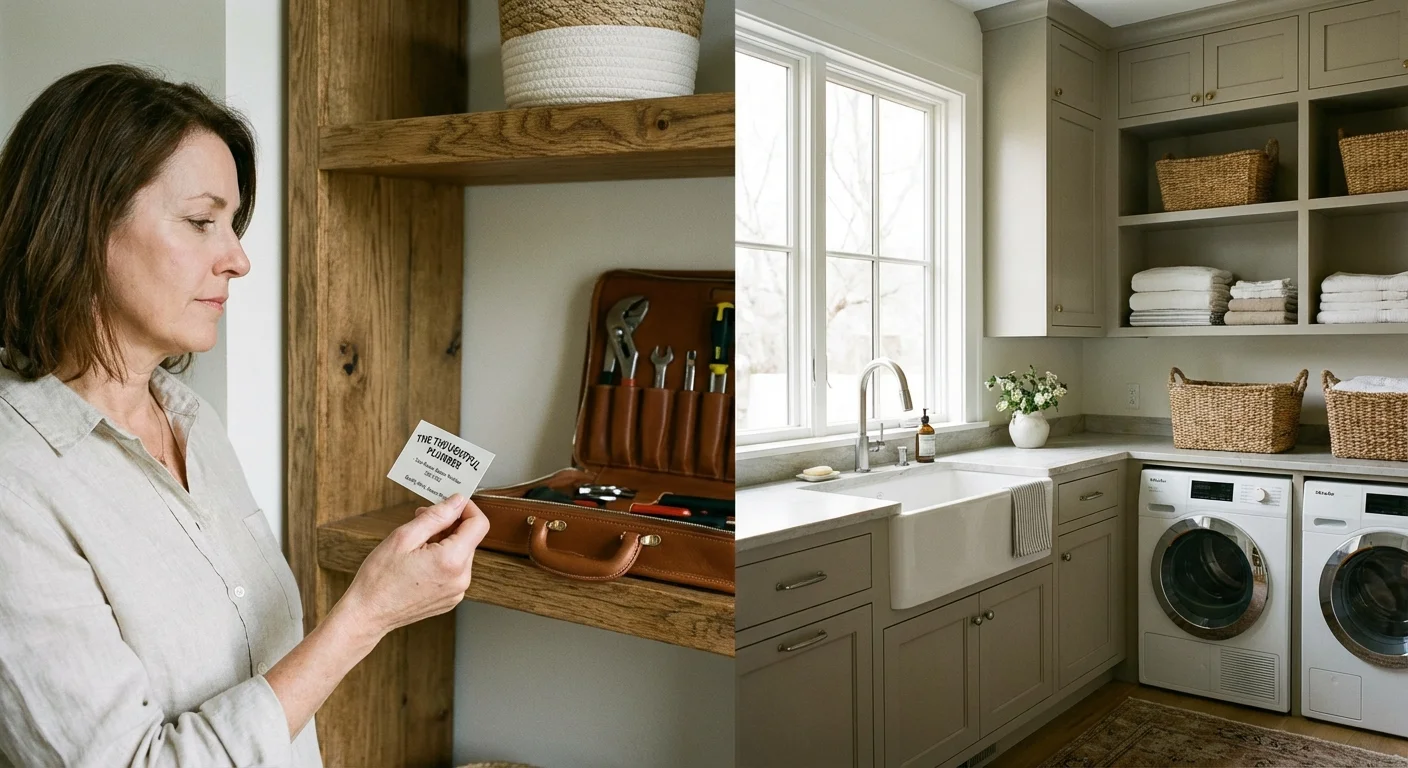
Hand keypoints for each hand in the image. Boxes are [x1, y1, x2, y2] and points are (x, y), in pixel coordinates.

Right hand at [340, 494, 490, 638]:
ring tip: (416, 544)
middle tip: (421, 521)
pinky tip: (419, 561)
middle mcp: (461, 579)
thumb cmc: (380, 577)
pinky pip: (454, 570)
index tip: (451, 503)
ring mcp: (457, 592)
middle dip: (449, 525)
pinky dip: (442, 560)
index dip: (467, 508)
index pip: (479, 524)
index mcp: (452, 561)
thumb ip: (436, 516)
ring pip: (461, 554)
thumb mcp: (404, 537)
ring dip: (445, 542)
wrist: (368, 614)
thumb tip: (458, 501)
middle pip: (469, 539)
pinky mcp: (450, 599)